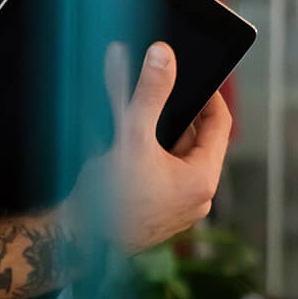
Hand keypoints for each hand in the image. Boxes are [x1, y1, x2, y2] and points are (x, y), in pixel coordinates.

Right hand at [71, 42, 231, 253]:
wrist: (78, 242)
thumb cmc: (109, 198)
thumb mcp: (132, 137)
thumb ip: (149, 93)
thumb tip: (162, 56)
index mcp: (202, 180)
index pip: (220, 125)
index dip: (209, 96)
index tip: (195, 77)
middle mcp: (197, 199)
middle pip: (198, 141)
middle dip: (178, 116)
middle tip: (159, 95)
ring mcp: (178, 210)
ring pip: (178, 158)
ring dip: (162, 137)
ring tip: (139, 122)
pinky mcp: (159, 215)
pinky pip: (164, 175)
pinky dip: (152, 158)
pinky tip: (128, 151)